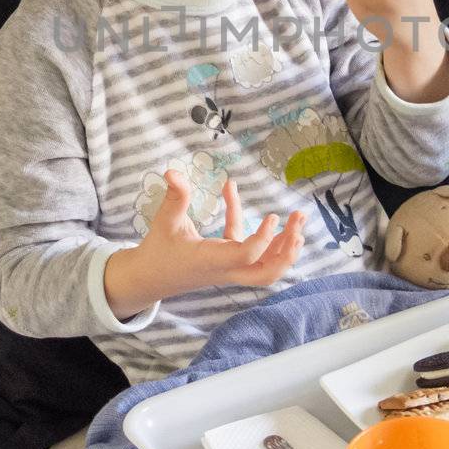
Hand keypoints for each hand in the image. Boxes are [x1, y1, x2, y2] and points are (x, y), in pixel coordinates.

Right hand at [106, 171, 305, 314]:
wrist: (150, 277)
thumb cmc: (158, 250)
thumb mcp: (165, 221)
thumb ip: (174, 197)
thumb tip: (172, 171)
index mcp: (211, 260)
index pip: (246, 257)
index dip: (263, 239)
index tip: (273, 216)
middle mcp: (226, 269)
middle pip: (267, 274)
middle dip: (288, 253)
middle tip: (297, 225)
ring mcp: (231, 269)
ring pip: (267, 269)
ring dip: (285, 248)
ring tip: (297, 221)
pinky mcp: (230, 263)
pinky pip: (253, 252)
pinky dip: (262, 235)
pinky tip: (254, 207)